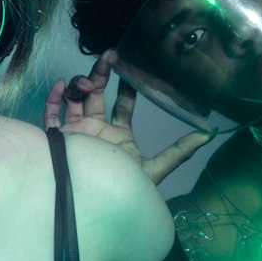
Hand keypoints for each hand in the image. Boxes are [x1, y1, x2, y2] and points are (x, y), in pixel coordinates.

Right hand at [45, 51, 212, 184]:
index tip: (130, 68)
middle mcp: (96, 130)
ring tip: (86, 83)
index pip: (123, 107)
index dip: (127, 89)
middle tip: (108, 57)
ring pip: (74, 100)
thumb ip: (179, 151)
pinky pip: (51, 114)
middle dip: (101, 75)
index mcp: (118, 136)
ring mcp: (75, 133)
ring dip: (79, 84)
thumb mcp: (154, 169)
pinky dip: (54, 98)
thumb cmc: (121, 186)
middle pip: (96, 96)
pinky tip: (61, 85)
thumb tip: (210, 133)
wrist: (87, 203)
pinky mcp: (56, 138)